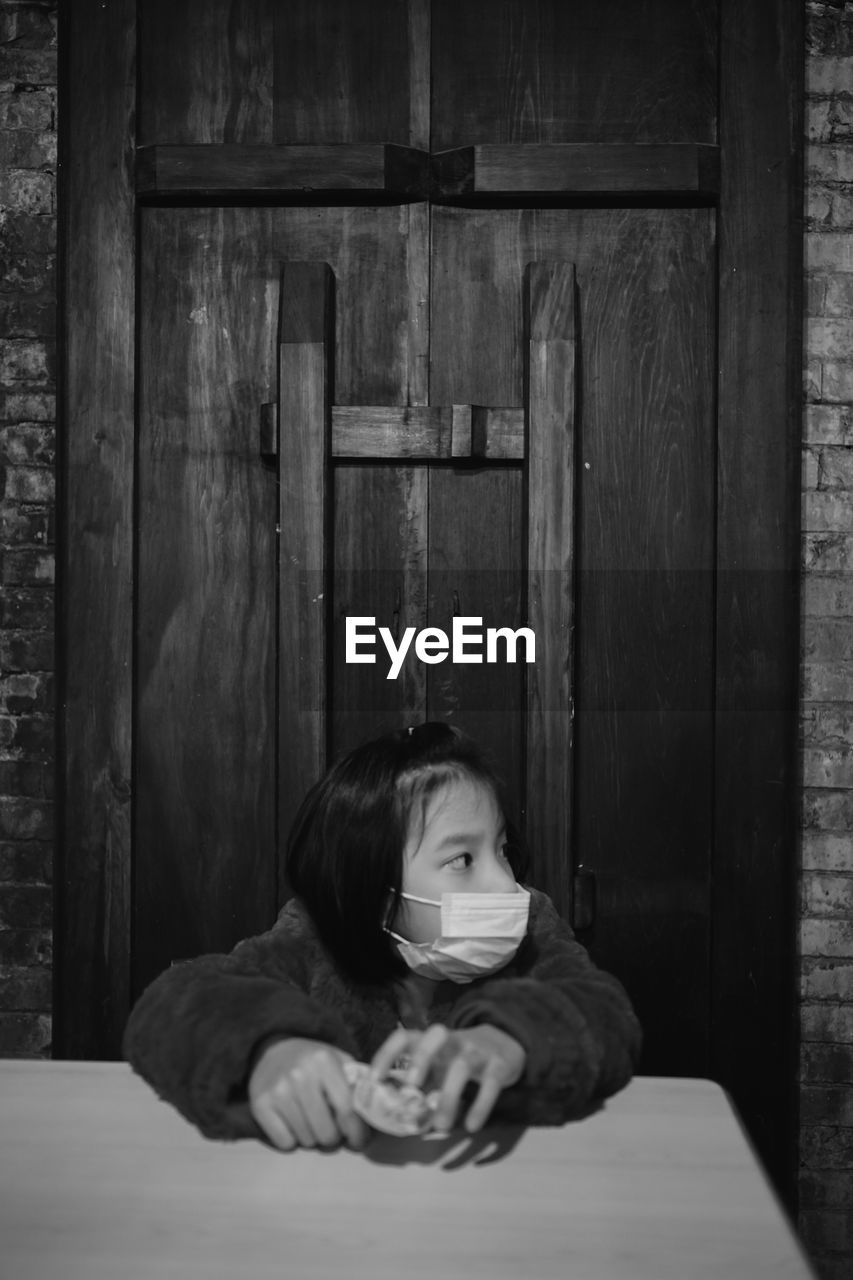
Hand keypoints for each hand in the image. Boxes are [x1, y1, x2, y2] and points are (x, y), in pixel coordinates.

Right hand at [248, 1037, 368, 1151]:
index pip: (347, 1109)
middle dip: (334, 1139)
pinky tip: (293, 1123)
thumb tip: (377, 1111)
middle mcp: (299, 1075)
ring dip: (313, 1138)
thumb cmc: (312, 1061)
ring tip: (312, 1122)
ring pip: (306, 1141)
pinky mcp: (260, 1105)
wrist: (272, 1049)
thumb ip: (357, 1083)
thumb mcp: (338, 1061)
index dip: (357, 1132)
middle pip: (326, 1132)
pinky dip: (292, 1140)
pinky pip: (284, 1143)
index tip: (359, 1142)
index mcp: (323, 1061)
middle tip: (333, 1133)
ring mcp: (278, 1090)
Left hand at [370, 1023, 525, 1134]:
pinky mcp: (499, 1066)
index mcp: (431, 1041)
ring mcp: (477, 1051)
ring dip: (449, 1096)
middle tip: (411, 1087)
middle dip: (421, 1058)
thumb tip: (394, 1116)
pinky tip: (471, 1126)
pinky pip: (491, 1085)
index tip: (375, 1079)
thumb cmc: (459, 1060)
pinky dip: (480, 1106)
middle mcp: (453, 1041)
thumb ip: (420, 1087)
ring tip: (441, 1126)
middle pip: (436, 1035)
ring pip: (462, 1066)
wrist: (505, 1044)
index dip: (387, 1054)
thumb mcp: (438, 1067)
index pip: (405, 1037)